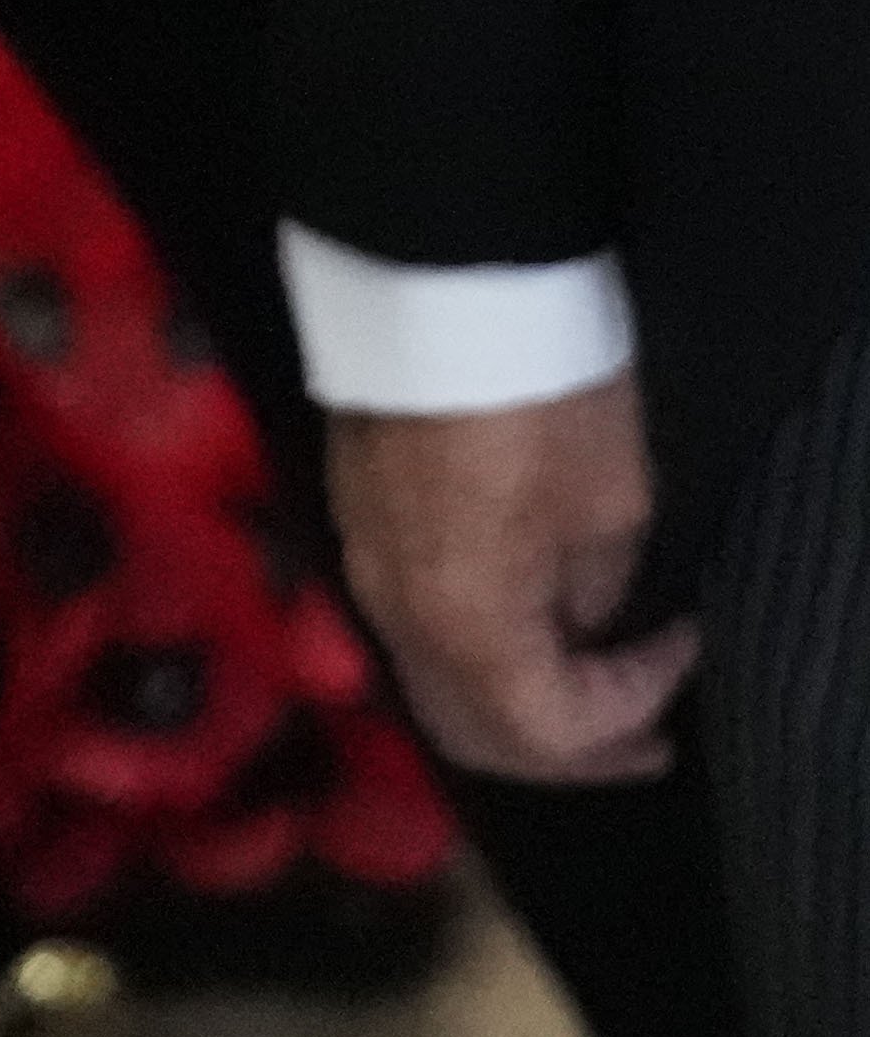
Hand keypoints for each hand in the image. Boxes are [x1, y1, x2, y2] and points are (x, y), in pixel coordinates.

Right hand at [331, 376, 696, 783]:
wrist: (437, 287)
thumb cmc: (540, 393)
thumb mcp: (612, 501)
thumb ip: (597, 590)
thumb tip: (587, 620)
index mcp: (466, 622)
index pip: (546, 729)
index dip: (628, 713)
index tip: (681, 649)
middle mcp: (398, 618)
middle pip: (471, 735)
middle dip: (566, 749)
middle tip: (641, 734)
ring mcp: (365, 574)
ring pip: (435, 686)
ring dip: (517, 703)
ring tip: (590, 677)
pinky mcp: (356, 531)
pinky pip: (413, 632)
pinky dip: (477, 655)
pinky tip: (528, 617)